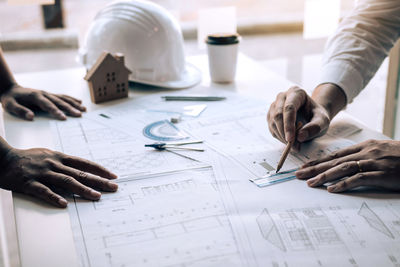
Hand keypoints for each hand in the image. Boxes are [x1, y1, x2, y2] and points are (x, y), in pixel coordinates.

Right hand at [0, 147, 117, 207]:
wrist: (3, 158)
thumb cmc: (27, 157)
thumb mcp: (48, 154)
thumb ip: (63, 161)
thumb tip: (81, 168)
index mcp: (59, 157)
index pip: (84, 163)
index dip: (100, 169)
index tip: (113, 176)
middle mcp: (54, 163)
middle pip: (80, 173)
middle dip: (99, 181)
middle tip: (114, 187)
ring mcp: (42, 173)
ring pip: (66, 182)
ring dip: (83, 189)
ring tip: (96, 196)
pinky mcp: (29, 183)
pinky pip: (43, 191)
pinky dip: (54, 197)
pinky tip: (64, 204)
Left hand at [1, 85, 85, 120]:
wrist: (11, 89)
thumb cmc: (10, 99)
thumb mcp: (10, 105)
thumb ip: (20, 111)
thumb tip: (31, 117)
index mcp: (35, 96)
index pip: (48, 105)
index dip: (56, 111)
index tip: (64, 118)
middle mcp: (44, 94)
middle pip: (60, 102)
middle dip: (70, 108)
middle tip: (79, 115)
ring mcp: (48, 93)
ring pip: (64, 98)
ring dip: (74, 104)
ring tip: (84, 109)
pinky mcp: (50, 95)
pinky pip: (63, 96)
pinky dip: (72, 99)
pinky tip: (79, 102)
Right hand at [267, 86, 330, 145]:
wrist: (312, 115)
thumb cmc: (317, 116)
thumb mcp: (323, 121)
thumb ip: (315, 127)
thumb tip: (300, 137)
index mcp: (296, 93)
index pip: (289, 108)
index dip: (288, 124)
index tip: (290, 139)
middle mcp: (282, 96)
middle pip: (278, 115)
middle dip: (284, 133)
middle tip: (294, 146)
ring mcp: (274, 105)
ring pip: (273, 123)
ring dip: (282, 137)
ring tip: (294, 145)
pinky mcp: (270, 115)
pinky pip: (271, 128)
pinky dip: (279, 137)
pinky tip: (289, 140)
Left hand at [296, 139, 399, 192]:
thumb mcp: (382, 151)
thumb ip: (366, 155)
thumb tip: (348, 163)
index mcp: (365, 146)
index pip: (336, 154)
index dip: (319, 161)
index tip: (305, 166)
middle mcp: (366, 152)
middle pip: (334, 161)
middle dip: (314, 168)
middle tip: (298, 175)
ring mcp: (374, 163)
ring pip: (343, 168)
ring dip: (324, 176)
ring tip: (310, 183)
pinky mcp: (382, 174)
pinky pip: (359, 179)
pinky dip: (343, 184)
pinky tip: (332, 189)